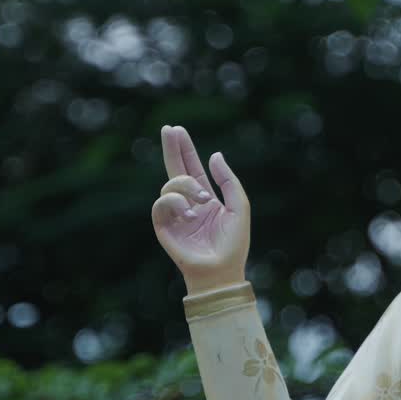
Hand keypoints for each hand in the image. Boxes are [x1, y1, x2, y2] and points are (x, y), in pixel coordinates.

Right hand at [151, 125, 250, 294]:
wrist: (222, 270)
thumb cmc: (233, 243)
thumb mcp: (240, 206)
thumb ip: (228, 180)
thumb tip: (215, 155)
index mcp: (206, 198)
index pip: (192, 168)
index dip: (185, 150)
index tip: (177, 130)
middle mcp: (188, 203)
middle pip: (175, 169)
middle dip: (172, 149)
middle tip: (169, 129)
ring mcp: (174, 214)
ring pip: (169, 185)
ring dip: (186, 186)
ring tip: (202, 199)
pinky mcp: (163, 226)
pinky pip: (161, 204)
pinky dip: (175, 202)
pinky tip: (189, 213)